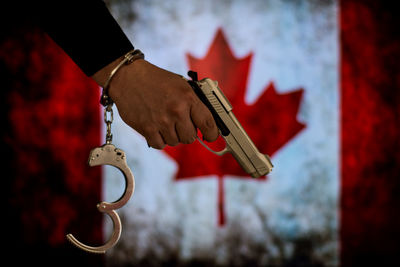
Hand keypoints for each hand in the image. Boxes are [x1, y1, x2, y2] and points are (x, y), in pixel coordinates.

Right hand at [92, 58, 218, 148]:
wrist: (129, 77)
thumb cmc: (156, 80)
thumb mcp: (181, 84)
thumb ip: (194, 102)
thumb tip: (206, 121)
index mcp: (188, 98)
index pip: (207, 123)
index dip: (212, 133)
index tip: (211, 136)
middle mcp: (176, 111)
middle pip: (190, 137)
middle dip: (187, 132)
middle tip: (181, 124)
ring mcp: (161, 121)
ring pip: (175, 142)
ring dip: (172, 135)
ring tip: (165, 122)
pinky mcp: (147, 129)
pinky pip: (160, 145)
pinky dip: (160, 140)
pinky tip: (157, 129)